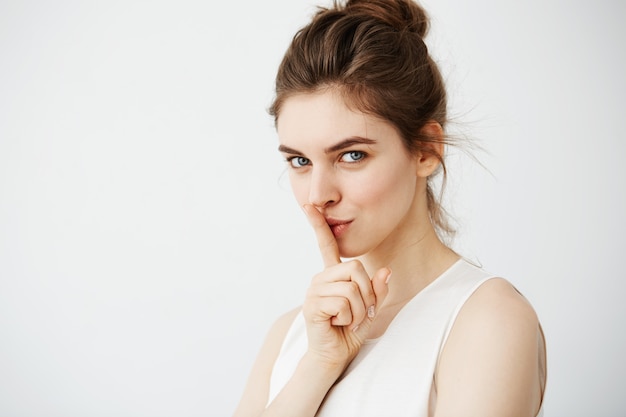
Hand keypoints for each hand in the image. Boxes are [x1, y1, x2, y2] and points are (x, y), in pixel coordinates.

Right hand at [301, 204, 390, 370]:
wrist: (333, 356)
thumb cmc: (349, 332)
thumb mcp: (370, 309)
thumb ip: (377, 290)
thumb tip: (386, 271)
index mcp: (332, 275)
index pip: (325, 244)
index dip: (318, 224)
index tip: (309, 205)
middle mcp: (320, 278)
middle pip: (355, 269)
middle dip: (367, 294)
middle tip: (361, 313)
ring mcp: (314, 290)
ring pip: (352, 288)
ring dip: (359, 310)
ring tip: (349, 321)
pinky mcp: (313, 305)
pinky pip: (344, 302)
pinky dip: (350, 317)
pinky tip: (339, 324)